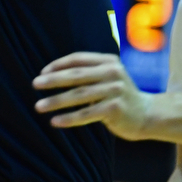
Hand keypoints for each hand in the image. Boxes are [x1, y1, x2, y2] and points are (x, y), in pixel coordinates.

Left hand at [33, 52, 153, 139]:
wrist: (147, 114)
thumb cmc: (119, 96)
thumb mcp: (108, 77)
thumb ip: (89, 72)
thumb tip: (52, 75)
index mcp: (109, 61)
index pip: (78, 60)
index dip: (58, 65)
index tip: (41, 74)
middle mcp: (113, 73)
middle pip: (76, 76)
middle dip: (53, 81)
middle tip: (34, 85)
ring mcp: (115, 90)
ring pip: (79, 95)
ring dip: (56, 101)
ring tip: (38, 107)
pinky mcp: (115, 109)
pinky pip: (87, 114)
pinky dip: (69, 118)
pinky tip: (55, 122)